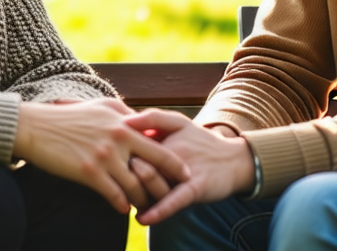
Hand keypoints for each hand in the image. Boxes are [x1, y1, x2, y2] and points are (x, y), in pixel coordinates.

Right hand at [15, 98, 189, 212]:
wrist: (36, 127)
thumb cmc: (70, 117)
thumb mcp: (101, 107)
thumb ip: (125, 115)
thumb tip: (142, 122)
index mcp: (124, 123)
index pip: (158, 146)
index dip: (175, 163)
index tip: (187, 175)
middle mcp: (118, 139)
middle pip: (153, 168)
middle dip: (166, 186)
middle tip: (174, 198)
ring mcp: (104, 157)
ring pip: (135, 186)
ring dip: (142, 200)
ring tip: (146, 207)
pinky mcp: (89, 173)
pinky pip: (114, 195)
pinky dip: (122, 205)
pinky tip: (124, 209)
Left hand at [123, 108, 255, 224]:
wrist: (232, 159)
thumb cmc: (199, 140)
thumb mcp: (178, 122)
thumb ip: (153, 118)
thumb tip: (124, 120)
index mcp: (163, 140)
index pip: (133, 146)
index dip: (116, 153)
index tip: (103, 156)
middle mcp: (171, 157)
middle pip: (141, 166)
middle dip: (124, 173)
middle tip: (112, 176)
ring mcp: (183, 175)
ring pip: (155, 186)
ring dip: (138, 192)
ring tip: (125, 195)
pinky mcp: (195, 190)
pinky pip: (175, 202)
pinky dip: (160, 211)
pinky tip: (144, 218)